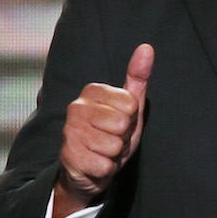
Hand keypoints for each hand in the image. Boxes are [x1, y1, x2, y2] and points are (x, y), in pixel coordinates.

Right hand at [53, 43, 153, 217]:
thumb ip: (138, 77)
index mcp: (92, 91)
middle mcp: (76, 108)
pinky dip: (105, 169)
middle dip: (123, 137)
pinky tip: (96, 164)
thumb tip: (147, 47)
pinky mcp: (69, 157)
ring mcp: (70, 132)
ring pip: (114, 145)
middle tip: (112, 139)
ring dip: (114, 154)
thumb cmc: (112, 134)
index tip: (121, 123)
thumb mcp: (130, 107)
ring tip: (104, 151)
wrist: (89, 170)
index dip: (131, 119)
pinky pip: (105, 165)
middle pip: (123, 124)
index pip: (131, 103)